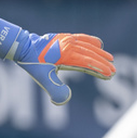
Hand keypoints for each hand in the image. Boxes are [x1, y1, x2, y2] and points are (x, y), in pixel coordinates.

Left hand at [0, 21, 115, 104]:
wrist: (23, 46)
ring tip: (110, 59)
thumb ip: (55, 89)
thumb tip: (64, 100)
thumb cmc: (33, 62)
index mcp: (66, 54)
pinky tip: (98, 44)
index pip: (87, 63)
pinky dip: (91, 42)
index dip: (99, 69)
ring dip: (99, 53)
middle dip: (102, 63)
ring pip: (88, 46)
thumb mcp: (43, 78)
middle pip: (90, 55)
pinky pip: (82, 38)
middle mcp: (69, 45)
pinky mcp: (64, 37)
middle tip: (113, 71)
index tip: (110, 75)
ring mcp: (67, 39)